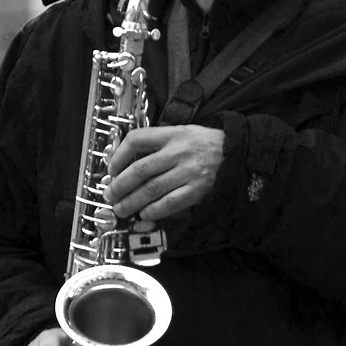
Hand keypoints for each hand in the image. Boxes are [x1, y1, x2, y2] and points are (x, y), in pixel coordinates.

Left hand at [107, 125, 223, 223]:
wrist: (236, 151)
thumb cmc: (204, 143)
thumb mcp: (181, 132)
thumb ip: (157, 143)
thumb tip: (127, 164)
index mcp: (172, 134)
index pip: (137, 139)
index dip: (119, 155)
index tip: (111, 168)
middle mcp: (179, 152)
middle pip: (140, 169)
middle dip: (120, 185)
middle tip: (110, 194)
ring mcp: (189, 172)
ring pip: (152, 189)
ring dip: (132, 201)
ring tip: (121, 209)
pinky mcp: (197, 189)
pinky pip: (170, 203)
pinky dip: (154, 210)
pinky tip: (144, 214)